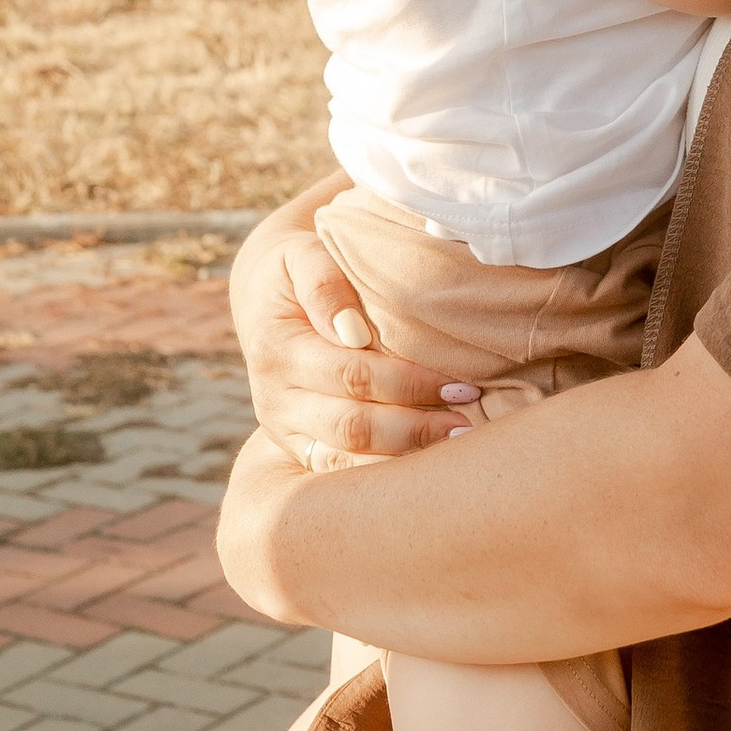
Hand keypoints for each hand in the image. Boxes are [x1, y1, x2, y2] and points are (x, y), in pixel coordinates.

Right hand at [229, 190, 477, 461]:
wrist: (262, 301)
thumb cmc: (296, 271)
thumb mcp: (301, 256)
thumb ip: (324, 284)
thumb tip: (351, 330)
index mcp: (277, 350)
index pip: (353, 375)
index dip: (410, 384)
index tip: (463, 384)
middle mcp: (275, 399)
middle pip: (353, 426)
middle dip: (416, 427)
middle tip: (468, 423)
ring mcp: (282, 430)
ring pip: (346, 458)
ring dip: (405, 456)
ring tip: (458, 445)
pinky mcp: (295, 448)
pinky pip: (339, 471)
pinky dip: (383, 474)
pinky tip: (424, 467)